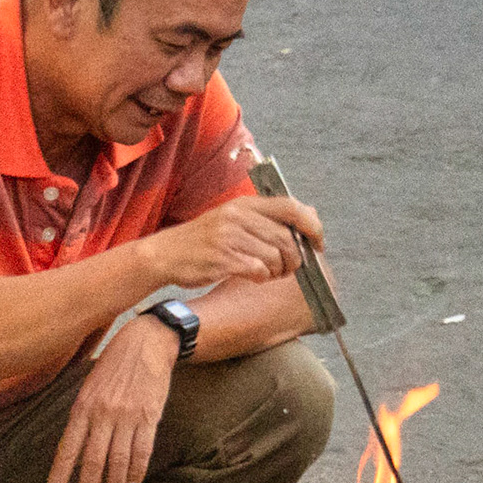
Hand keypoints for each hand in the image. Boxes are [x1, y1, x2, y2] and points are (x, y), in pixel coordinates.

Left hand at [46, 315, 178, 482]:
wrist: (147, 342)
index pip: (68, 448)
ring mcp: (127, 416)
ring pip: (118, 460)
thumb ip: (83, 415)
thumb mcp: (89, 386)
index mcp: (84, 406)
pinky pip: (142, 450)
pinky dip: (137, 470)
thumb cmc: (114, 364)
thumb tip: (74, 447)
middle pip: (93, 459)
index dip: (61, 473)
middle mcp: (103, 414)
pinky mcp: (149, 416)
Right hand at [142, 196, 323, 288]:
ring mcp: (230, 237)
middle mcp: (238, 217)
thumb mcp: (233, 219)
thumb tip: (310, 213)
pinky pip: (258, 270)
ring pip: (276, 257)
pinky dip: (261, 277)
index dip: (312, 226)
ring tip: (267, 273)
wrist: (164, 255)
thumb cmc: (203, 241)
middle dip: (294, 259)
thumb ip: (268, 217)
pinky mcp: (223, 259)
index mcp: (244, 205)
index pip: (291, 208)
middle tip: (288, 269)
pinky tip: (252, 277)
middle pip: (287, 238)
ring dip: (278, 271)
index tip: (318, 244)